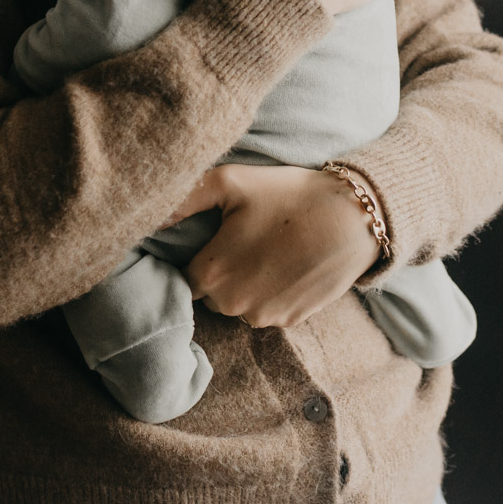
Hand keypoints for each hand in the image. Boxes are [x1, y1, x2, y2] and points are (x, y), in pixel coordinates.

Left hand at [166, 163, 382, 328]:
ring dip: (246, 282)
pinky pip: (267, 308)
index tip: (213, 238)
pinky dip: (272, 291)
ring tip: (268, 247)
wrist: (353, 219)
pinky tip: (287, 263)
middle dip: (221, 269)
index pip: (184, 276)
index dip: (198, 254)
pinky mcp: (291, 321)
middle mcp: (232, 304)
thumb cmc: (288, 196)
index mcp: (211, 274)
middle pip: (210, 292)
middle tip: (244, 236)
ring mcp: (264, 316)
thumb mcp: (231, 182)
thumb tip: (149, 215)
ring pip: (238, 302)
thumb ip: (184, 198)